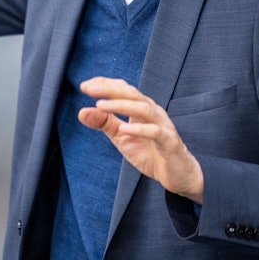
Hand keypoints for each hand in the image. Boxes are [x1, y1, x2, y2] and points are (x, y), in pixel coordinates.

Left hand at [78, 76, 204, 203]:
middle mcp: (153, 112)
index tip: (84, 85)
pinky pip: (155, 132)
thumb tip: (81, 112)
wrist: (177, 174)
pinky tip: (123, 129)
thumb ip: (104, 124)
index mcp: (141, 108)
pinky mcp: (169, 142)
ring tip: (100, 105)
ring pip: (143, 109)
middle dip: (110, 89)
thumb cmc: (150, 152)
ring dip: (121, 105)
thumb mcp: (121, 137)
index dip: (105, 84)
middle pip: (132, 94)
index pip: (123, 89)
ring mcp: (163, 125)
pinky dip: (139, 129)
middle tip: (88, 89)